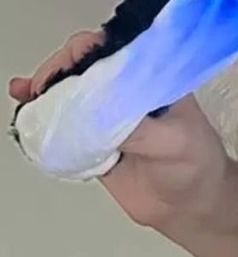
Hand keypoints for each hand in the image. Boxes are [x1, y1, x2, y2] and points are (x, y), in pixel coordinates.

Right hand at [10, 36, 237, 232]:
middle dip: (56, 72)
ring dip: (44, 91)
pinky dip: (44, 119)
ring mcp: (107, 114)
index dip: (82, 53)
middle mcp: (126, 88)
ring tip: (24, 96)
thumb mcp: (173, 142)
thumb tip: (96, 115)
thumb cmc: (194, 164)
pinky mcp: (92, 140)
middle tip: (39, 89)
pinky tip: (24, 115)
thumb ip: (137, 128)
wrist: (189, 206)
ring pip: (69, 93)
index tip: (63, 71)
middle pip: (83, 66)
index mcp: (151, 76)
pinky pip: (64, 125)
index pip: (112, 50)